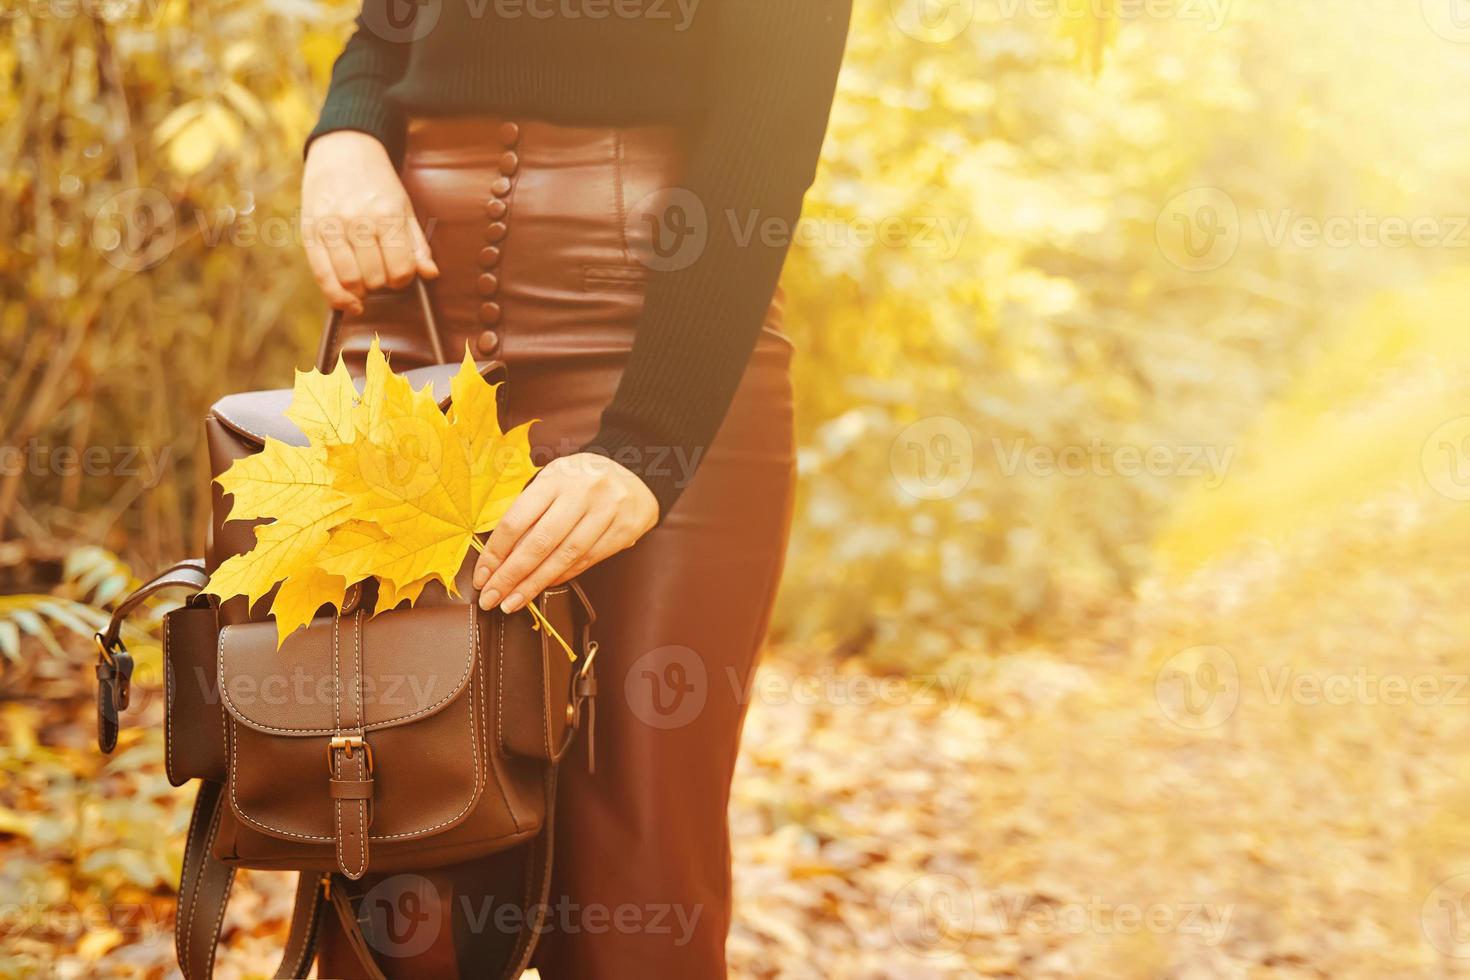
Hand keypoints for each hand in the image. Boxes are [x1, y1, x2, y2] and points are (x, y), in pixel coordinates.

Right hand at [301, 131, 437, 313]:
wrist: (343, 150)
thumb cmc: (378, 182)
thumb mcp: (404, 207)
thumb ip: (417, 244)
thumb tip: (431, 274)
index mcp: (386, 215)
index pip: (400, 268)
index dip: (404, 278)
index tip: (401, 272)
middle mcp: (358, 222)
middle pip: (375, 278)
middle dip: (382, 283)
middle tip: (381, 272)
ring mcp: (332, 227)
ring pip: (350, 280)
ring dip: (361, 290)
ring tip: (365, 280)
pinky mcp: (310, 231)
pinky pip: (321, 275)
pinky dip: (336, 296)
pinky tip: (349, 302)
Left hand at [474, 453, 658, 612]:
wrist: (636, 472)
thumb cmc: (582, 479)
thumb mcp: (553, 480)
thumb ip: (529, 509)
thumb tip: (499, 555)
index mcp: (555, 478)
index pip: (517, 520)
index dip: (495, 553)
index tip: (482, 576)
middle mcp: (582, 493)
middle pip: (539, 543)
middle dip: (511, 576)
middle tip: (491, 598)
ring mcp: (606, 512)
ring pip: (564, 556)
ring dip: (535, 584)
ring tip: (513, 602)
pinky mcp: (624, 530)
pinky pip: (587, 560)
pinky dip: (562, 576)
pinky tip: (544, 587)